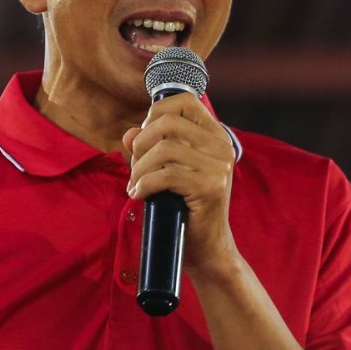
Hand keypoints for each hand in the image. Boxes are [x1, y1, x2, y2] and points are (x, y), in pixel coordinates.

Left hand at [122, 95, 239, 275]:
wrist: (206, 248)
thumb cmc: (183, 207)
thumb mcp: (166, 171)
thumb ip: (149, 148)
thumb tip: (128, 134)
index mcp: (215, 136)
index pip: (185, 101)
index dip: (156, 111)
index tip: (144, 135)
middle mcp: (221, 147)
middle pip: (168, 123)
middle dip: (141, 144)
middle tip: (135, 166)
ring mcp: (219, 167)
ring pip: (164, 150)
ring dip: (139, 168)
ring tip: (135, 184)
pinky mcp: (210, 188)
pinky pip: (166, 175)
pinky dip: (144, 184)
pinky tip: (139, 194)